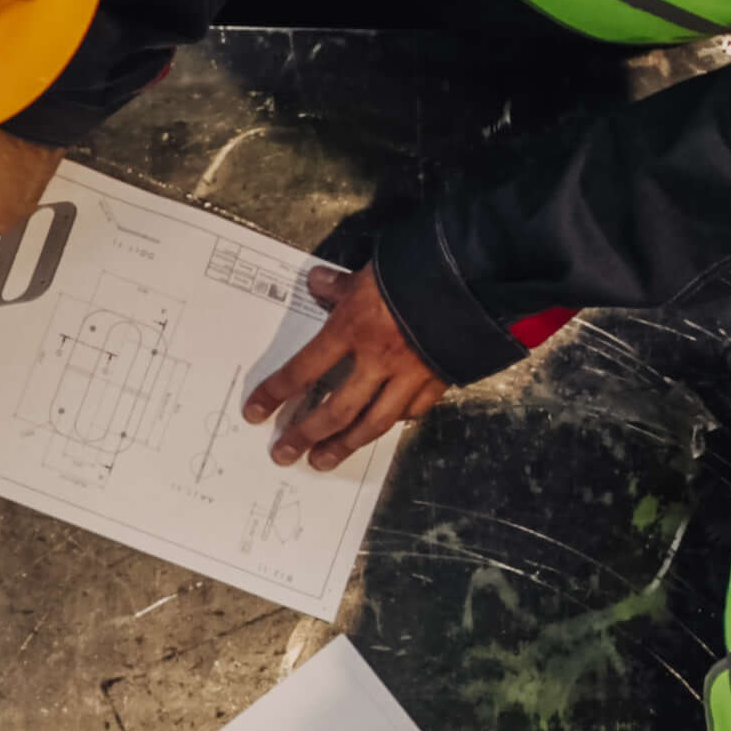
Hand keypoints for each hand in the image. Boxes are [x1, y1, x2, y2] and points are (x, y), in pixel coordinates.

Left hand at [241, 263, 447, 468]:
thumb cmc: (415, 270)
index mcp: (352, 328)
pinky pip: (413, 410)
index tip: (255, 413)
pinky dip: (395, 422)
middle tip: (284, 453)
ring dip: (344, 445)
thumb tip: (316, 282)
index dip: (275, 394)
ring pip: (373, 422)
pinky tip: (380, 429)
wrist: (474, 276)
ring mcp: (410, 374)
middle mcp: (377, 359)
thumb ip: (339, 285)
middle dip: (306, 435)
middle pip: (335, 409)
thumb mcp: (369, 272)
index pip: (303, 370)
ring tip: (323, 461)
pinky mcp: (438, 379)